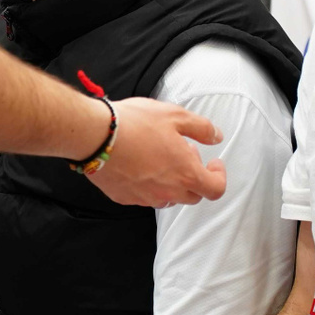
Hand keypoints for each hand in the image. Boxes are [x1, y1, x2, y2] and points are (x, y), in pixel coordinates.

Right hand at [87, 96, 224, 206]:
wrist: (95, 135)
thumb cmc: (135, 124)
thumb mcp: (175, 115)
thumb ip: (202, 128)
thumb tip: (216, 136)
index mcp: (186, 173)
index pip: (215, 189)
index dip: (218, 176)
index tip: (213, 163)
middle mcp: (168, 191)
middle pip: (193, 195)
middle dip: (194, 177)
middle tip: (184, 154)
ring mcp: (145, 198)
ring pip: (168, 197)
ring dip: (171, 182)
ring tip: (159, 158)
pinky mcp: (124, 198)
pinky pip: (143, 196)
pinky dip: (147, 184)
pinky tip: (137, 164)